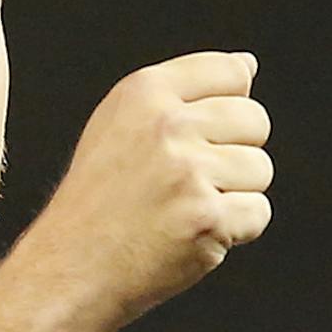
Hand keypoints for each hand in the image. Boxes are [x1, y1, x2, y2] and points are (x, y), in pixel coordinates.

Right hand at [21, 51, 272, 331]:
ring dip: (237, 195)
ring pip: (261, 169)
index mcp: (144, 91)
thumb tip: (248, 64)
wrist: (70, 267)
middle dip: (237, 153)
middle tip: (193, 182)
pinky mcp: (206, 218)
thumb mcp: (122, 124)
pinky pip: (258, 212)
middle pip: (255, 121)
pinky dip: (236, 231)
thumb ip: (185, 92)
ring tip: (188, 209)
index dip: (230, 108)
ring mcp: (187, 172)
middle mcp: (166, 125)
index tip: (199, 139)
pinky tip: (194, 235)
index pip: (231, 72)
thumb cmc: (100, 199)